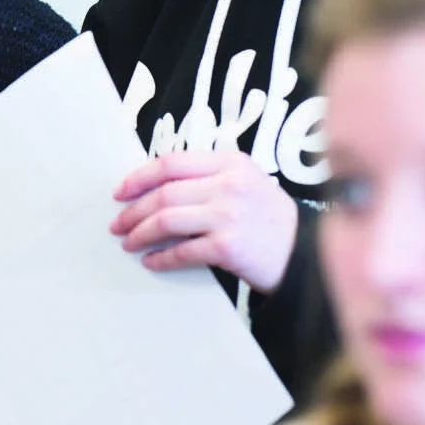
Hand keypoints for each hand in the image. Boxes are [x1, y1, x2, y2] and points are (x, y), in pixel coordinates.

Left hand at [110, 150, 297, 292]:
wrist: (306, 254)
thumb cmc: (270, 219)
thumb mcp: (248, 182)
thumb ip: (210, 177)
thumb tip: (157, 188)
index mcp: (230, 163)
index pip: (171, 163)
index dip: (139, 177)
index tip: (121, 191)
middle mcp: (228, 185)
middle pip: (164, 194)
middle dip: (134, 211)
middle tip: (117, 224)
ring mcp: (228, 215)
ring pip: (166, 220)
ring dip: (140, 233)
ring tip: (128, 242)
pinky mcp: (227, 247)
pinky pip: (181, 251)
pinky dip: (161, 258)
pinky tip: (151, 261)